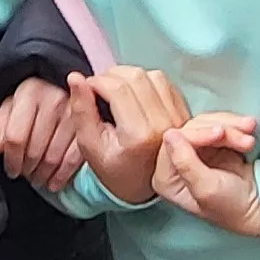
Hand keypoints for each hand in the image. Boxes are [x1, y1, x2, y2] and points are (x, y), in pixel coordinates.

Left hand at [0, 77, 83, 192]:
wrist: (62, 85)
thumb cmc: (35, 100)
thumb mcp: (12, 105)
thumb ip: (0, 124)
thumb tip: (0, 146)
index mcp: (30, 93)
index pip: (16, 136)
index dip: (11, 159)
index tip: (11, 170)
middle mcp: (54, 101)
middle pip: (35, 150)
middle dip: (27, 169)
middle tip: (25, 174)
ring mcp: (74, 114)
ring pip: (53, 157)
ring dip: (43, 174)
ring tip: (38, 178)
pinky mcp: (89, 126)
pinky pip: (73, 159)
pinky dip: (62, 175)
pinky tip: (54, 182)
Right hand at [67, 67, 193, 205]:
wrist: (143, 184)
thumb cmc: (114, 168)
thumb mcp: (90, 145)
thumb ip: (81, 111)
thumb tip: (76, 78)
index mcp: (139, 135)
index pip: (118, 88)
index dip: (97, 81)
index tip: (87, 88)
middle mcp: (163, 124)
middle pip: (136, 77)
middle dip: (112, 75)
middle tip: (99, 87)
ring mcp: (177, 117)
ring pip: (152, 75)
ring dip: (130, 76)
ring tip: (116, 89)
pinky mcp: (184, 112)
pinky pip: (165, 82)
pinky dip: (146, 81)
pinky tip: (134, 93)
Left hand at [153, 113, 259, 234]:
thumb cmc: (232, 206)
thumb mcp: (207, 188)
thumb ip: (186, 163)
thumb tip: (169, 135)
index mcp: (166, 179)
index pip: (174, 144)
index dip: (198, 134)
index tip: (221, 133)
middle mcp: (175, 163)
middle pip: (191, 130)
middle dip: (222, 130)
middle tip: (246, 140)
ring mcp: (193, 151)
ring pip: (207, 124)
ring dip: (232, 127)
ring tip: (251, 140)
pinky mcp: (211, 144)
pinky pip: (219, 124)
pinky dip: (236, 126)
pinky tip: (250, 130)